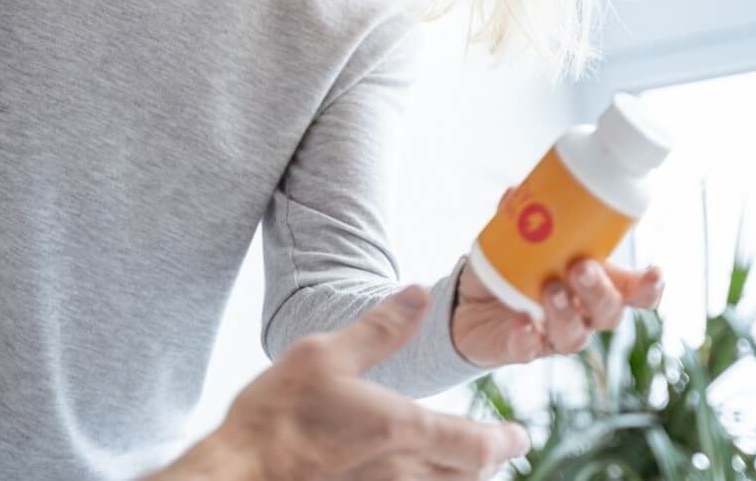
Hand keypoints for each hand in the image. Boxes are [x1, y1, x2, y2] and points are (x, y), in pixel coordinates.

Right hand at [171, 286, 529, 480]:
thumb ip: (380, 329)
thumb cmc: (277, 412)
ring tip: (461, 464)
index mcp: (401, 429)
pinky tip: (404, 475)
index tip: (518, 436)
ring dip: (457, 478)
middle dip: (483, 462)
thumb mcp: (325, 354)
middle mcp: (402, 475)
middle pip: (467, 478)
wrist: (236, 474)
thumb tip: (419, 294)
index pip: (476, 444)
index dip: (504, 441)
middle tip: (494, 448)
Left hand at [451, 191, 664, 366]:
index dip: (648, 287)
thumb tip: (515, 192)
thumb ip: (520, 215)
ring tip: (551, 290)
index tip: (654, 272)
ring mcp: (552, 335)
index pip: (632, 292)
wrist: (467, 303)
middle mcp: (581, 314)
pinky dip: (527, 337)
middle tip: (582, 268)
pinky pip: (529, 349)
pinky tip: (523, 324)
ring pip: (575, 336)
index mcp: (592, 283)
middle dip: (600, 292)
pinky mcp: (521, 349)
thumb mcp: (515, 238)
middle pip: (608, 313)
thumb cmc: (508, 267)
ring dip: (567, 313)